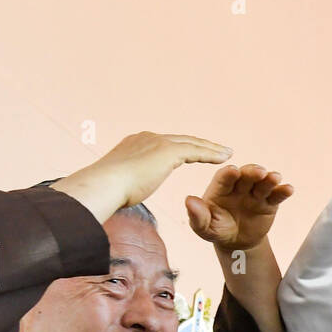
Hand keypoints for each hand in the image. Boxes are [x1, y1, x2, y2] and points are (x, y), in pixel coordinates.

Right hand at [52, 131, 231, 225]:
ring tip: (226, 153)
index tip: (191, 153)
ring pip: (191, 143)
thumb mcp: (118, 186)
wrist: (105, 184)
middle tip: (217, 149)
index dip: (180, 148)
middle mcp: (147, 138)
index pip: (163, 144)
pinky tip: (224, 158)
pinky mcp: (167, 151)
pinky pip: (196, 151)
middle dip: (199, 144)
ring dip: (211, 148)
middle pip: (180, 139)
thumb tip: (123, 193)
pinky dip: (211, 154)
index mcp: (135, 144)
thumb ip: (126, 185)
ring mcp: (157, 142)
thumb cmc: (107, 192)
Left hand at [186, 164, 292, 251]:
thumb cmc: (216, 230)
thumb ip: (197, 215)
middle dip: (252, 172)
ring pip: (263, 183)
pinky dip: (283, 191)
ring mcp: (255, 193)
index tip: (233, 171)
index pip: (224, 178)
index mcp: (220, 188)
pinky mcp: (269, 202)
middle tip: (258, 171)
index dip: (228, 174)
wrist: (236, 242)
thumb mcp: (203, 227)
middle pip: (246, 176)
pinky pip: (276, 195)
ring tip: (275, 177)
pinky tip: (289, 188)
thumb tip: (189, 200)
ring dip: (269, 179)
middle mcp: (239, 187)